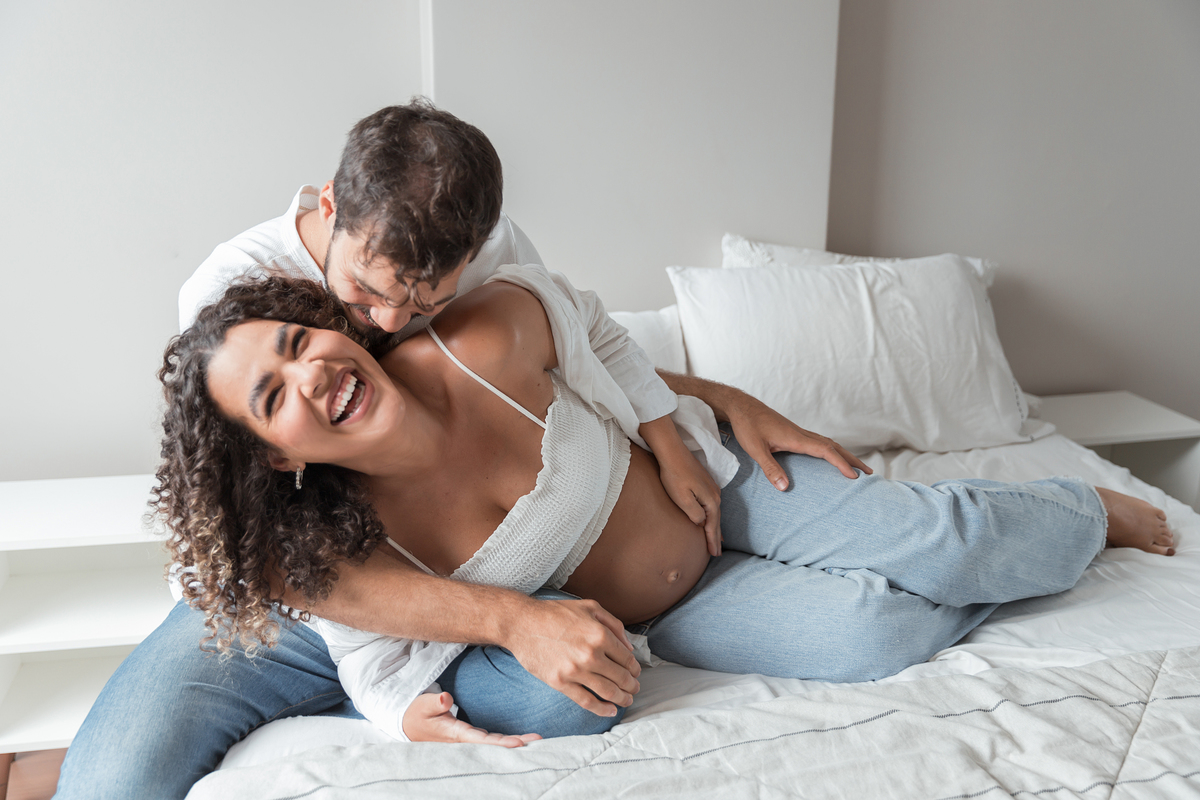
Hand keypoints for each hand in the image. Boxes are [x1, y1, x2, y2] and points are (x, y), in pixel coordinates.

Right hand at [402, 691, 541, 746]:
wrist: (409, 725)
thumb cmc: (417, 714)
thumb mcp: (422, 705)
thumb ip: (434, 702)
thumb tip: (445, 698)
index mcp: (454, 734)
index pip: (480, 740)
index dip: (499, 743)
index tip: (518, 743)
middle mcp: (464, 739)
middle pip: (493, 745)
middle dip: (515, 744)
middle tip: (538, 742)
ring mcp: (468, 739)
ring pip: (494, 743)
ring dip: (515, 742)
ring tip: (537, 741)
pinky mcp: (470, 736)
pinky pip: (492, 740)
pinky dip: (506, 740)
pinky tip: (522, 741)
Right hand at [505, 597, 641, 717]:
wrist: (522, 623)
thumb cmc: (555, 613)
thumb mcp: (589, 607)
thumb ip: (614, 624)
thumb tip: (629, 646)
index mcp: (600, 634)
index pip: (627, 658)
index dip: (634, 668)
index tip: (635, 673)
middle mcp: (590, 654)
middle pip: (621, 677)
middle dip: (632, 686)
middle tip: (634, 689)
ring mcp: (575, 670)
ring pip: (607, 691)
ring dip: (622, 698)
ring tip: (626, 700)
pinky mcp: (560, 682)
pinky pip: (586, 701)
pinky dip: (601, 709)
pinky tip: (610, 711)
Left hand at [657, 447, 722, 556]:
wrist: (672, 452)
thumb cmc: (674, 476)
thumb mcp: (682, 498)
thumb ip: (694, 514)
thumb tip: (701, 522)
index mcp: (710, 500)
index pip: (712, 526)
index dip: (712, 541)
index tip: (714, 554)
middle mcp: (715, 494)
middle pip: (716, 520)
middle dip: (716, 537)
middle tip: (716, 553)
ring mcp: (711, 488)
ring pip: (714, 512)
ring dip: (715, 526)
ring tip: (716, 540)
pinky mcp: (705, 483)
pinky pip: (711, 504)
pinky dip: (712, 515)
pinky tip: (710, 517)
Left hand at [727, 395, 871, 489]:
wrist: (741, 407)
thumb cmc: (747, 426)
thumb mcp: (756, 449)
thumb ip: (770, 468)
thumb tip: (786, 488)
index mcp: (796, 438)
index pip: (826, 451)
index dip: (841, 463)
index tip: (854, 476)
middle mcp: (801, 434)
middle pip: (833, 447)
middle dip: (852, 460)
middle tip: (869, 473)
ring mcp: (799, 433)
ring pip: (828, 444)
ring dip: (844, 455)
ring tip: (857, 467)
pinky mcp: (794, 433)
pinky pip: (819, 442)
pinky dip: (831, 450)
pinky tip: (831, 457)